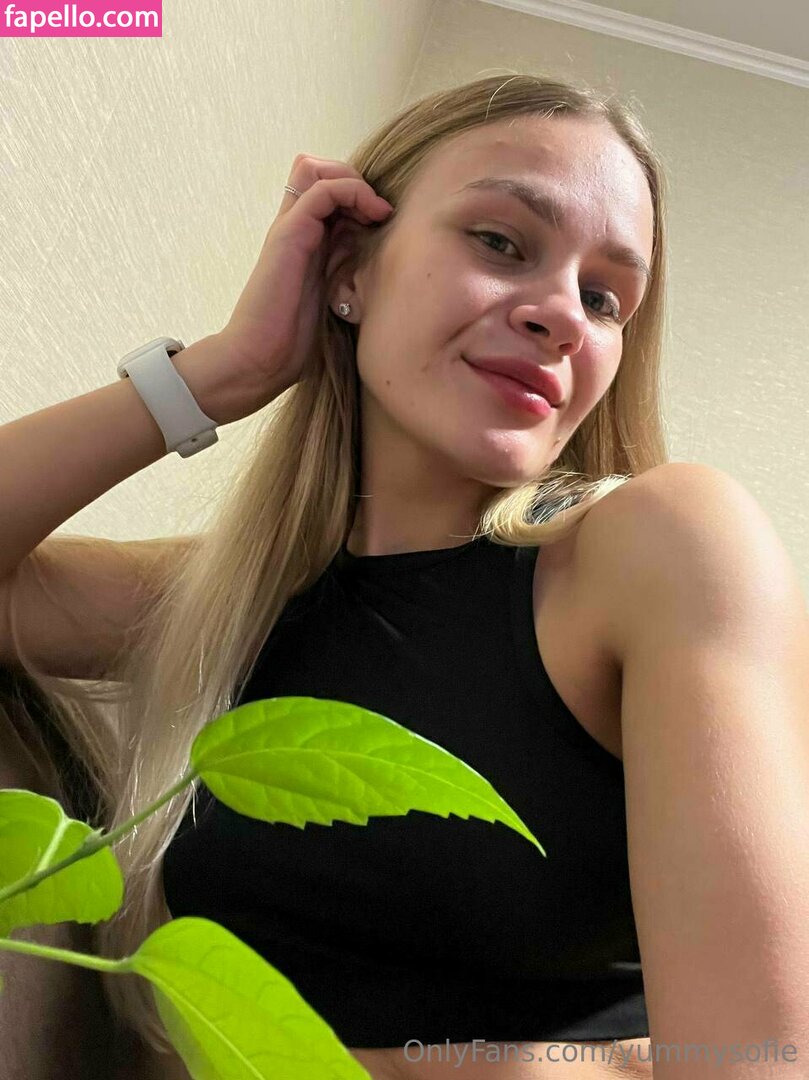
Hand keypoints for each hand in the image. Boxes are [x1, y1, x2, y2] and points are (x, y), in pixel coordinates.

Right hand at [217, 154, 392, 412]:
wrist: (259, 360)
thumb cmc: (292, 344)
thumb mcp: (333, 302)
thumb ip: (347, 276)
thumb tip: (383, 267)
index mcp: (303, 241)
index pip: (326, 191)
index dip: (356, 195)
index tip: (382, 222)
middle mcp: (294, 229)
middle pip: (317, 170)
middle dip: (354, 180)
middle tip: (378, 212)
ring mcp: (289, 229)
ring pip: (317, 170)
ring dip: (355, 182)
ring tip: (378, 211)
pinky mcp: (289, 235)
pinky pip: (322, 191)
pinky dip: (352, 192)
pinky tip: (373, 216)